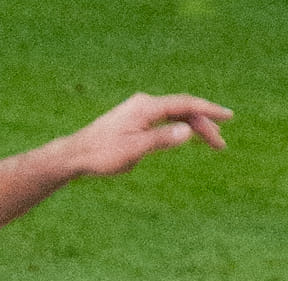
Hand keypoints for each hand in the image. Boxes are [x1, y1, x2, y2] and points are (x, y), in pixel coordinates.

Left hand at [57, 92, 229, 176]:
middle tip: (220, 145)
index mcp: (146, 107)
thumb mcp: (132, 151)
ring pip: (172, 117)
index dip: (209, 111)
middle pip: (182, 111)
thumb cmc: (99, 155)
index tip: (228, 117)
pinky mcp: (131, 121)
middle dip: (203, 125)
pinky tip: (179, 139)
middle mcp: (143, 104)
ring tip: (209, 142)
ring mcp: (137, 112)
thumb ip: (160, 140)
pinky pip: (161, 122)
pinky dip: (175, 130)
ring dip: (191, 128)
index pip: (185, 105)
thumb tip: (188, 132)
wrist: (72, 156)